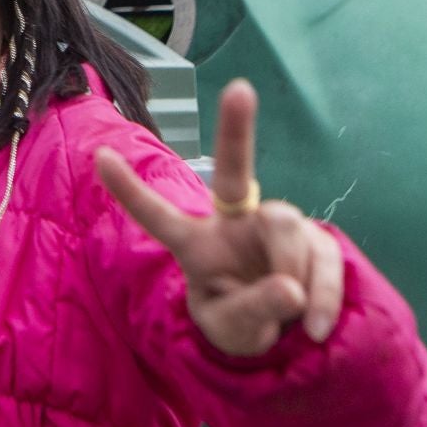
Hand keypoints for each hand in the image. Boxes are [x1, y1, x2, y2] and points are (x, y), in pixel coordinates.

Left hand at [95, 79, 343, 357]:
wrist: (286, 337)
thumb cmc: (241, 323)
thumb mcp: (233, 331)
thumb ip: (252, 310)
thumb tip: (290, 289)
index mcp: (196, 244)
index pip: (159, 215)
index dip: (130, 190)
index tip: (99, 157)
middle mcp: (235, 223)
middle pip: (233, 172)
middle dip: (236, 128)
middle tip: (240, 90)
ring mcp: (278, 227)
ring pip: (287, 226)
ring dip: (293, 272)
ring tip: (293, 317)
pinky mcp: (317, 239)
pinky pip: (326, 256)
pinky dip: (324, 294)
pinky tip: (315, 327)